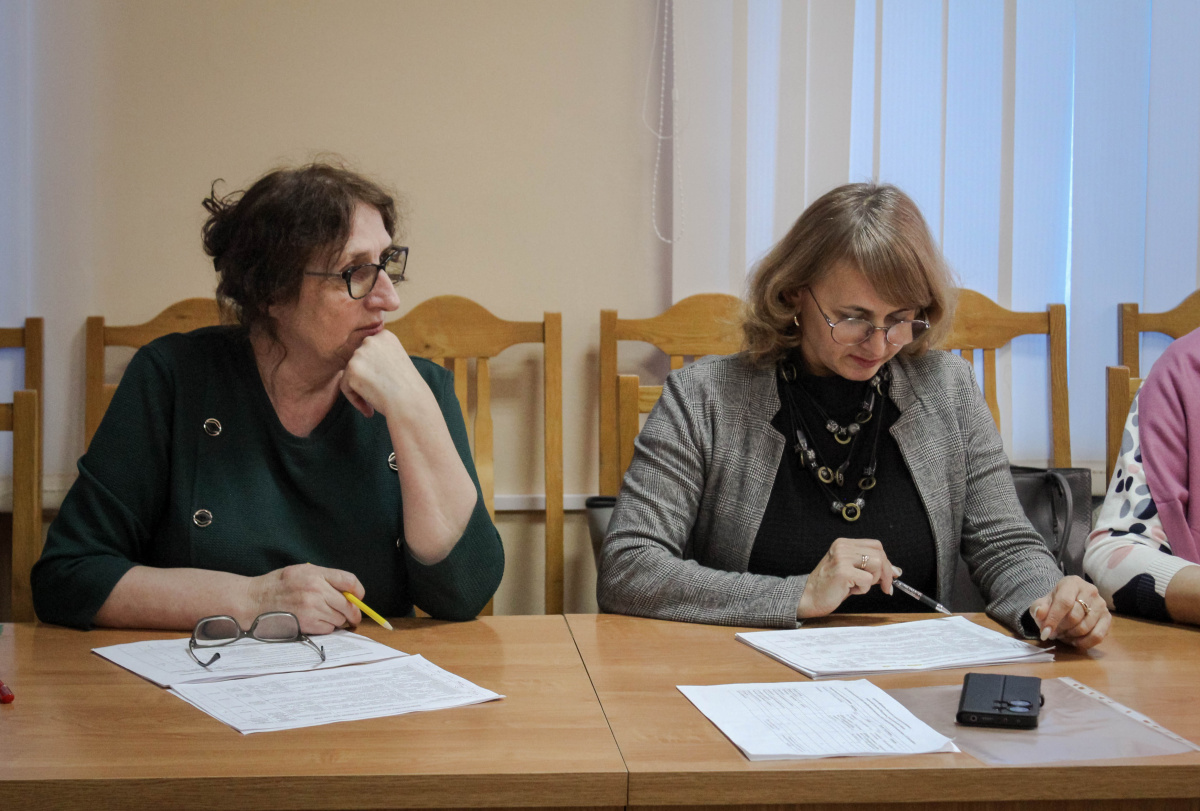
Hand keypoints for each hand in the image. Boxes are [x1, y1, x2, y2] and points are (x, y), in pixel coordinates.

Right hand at [247, 563, 364, 634]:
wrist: (255, 600)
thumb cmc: (278, 584)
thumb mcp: (302, 571)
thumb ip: (325, 577)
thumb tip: (348, 591)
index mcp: (316, 574)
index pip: (349, 581)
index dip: (358, 591)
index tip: (358, 597)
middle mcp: (316, 590)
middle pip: (348, 604)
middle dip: (353, 612)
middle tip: (353, 617)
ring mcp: (312, 608)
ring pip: (340, 618)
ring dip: (338, 620)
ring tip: (328, 616)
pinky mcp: (307, 624)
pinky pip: (328, 629)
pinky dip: (327, 627)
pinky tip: (317, 622)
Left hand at [339, 330, 425, 418]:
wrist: (411, 403)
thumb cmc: (408, 388)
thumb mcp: (398, 362)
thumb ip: (380, 357)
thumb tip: (361, 365)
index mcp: (385, 336)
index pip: (369, 352)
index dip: (375, 371)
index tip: (386, 383)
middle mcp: (371, 340)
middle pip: (358, 362)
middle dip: (366, 379)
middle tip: (380, 394)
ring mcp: (360, 354)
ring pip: (350, 374)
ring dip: (360, 389)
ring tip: (374, 404)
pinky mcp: (352, 369)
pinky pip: (345, 387)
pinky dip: (355, 399)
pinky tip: (369, 409)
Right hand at [797, 538, 898, 617]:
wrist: (809, 597)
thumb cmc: (830, 586)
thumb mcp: (852, 571)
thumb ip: (871, 568)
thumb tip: (896, 570)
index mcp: (844, 543)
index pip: (876, 546)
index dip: (887, 561)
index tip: (892, 576)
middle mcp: (842, 547)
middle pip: (879, 553)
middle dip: (886, 573)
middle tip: (886, 588)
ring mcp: (842, 558)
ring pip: (877, 565)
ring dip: (873, 581)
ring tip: (857, 586)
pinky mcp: (843, 571)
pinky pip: (868, 580)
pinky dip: (863, 589)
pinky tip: (849, 590)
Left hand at [1029, 575, 1109, 648]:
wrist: (1069, 601)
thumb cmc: (1055, 602)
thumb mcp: (1043, 603)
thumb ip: (1038, 608)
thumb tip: (1040, 614)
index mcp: (1072, 583)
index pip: (1064, 602)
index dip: (1053, 619)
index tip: (1045, 631)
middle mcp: (1090, 591)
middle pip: (1074, 616)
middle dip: (1061, 629)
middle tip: (1053, 633)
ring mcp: (1101, 604)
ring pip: (1085, 627)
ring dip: (1070, 636)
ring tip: (1062, 635)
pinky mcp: (1107, 618)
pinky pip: (1098, 636)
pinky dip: (1084, 643)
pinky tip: (1074, 641)